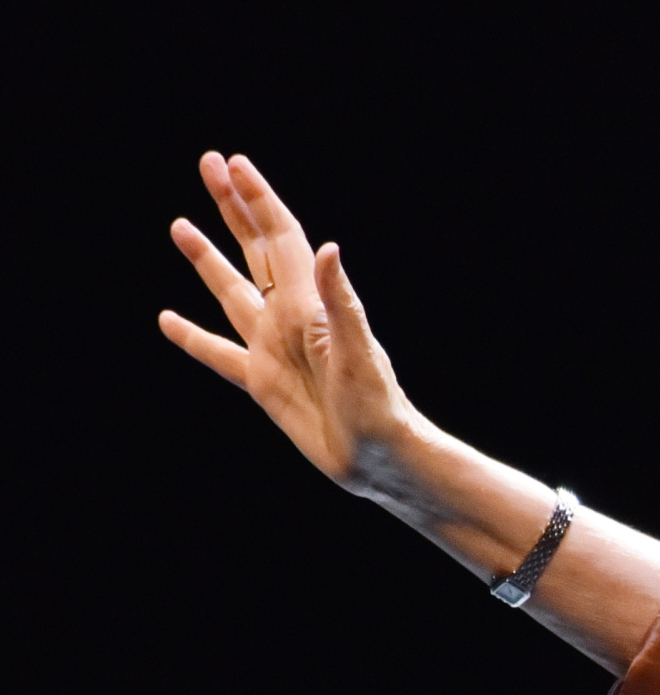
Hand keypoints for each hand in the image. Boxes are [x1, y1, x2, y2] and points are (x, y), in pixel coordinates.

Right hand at [160, 152, 417, 495]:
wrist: (381, 458)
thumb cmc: (379, 408)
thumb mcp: (358, 352)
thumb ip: (341, 301)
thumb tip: (328, 248)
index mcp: (310, 306)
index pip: (281, 239)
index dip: (258, 200)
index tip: (234, 163)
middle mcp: (290, 319)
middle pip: (255, 251)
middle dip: (232, 207)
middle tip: (208, 163)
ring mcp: (274, 350)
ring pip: (232, 292)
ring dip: (208, 259)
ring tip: (180, 225)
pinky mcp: (264, 384)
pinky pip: (219, 354)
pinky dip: (193, 337)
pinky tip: (168, 320)